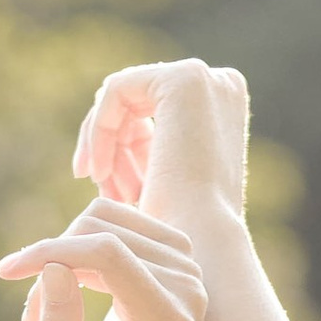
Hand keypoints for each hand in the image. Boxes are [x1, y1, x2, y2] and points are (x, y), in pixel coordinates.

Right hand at [0, 197, 206, 320]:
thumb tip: (53, 267)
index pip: (107, 254)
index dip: (52, 251)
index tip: (8, 272)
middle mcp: (186, 285)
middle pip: (99, 234)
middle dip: (51, 263)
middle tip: (31, 318)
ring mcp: (186, 261)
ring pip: (102, 219)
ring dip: (63, 252)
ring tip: (52, 303)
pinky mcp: (177, 245)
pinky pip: (113, 217)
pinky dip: (81, 242)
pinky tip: (75, 279)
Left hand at [72, 57, 250, 224]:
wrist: (202, 243)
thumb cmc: (183, 230)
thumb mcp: (167, 180)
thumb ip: (152, 149)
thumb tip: (118, 136)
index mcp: (222, 106)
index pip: (152, 111)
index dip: (122, 148)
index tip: (105, 188)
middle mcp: (220, 84)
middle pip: (135, 102)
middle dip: (111, 148)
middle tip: (101, 190)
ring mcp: (203, 77)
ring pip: (121, 98)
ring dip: (103, 145)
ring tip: (103, 189)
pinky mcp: (182, 79)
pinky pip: (116, 91)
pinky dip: (99, 131)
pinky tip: (99, 171)